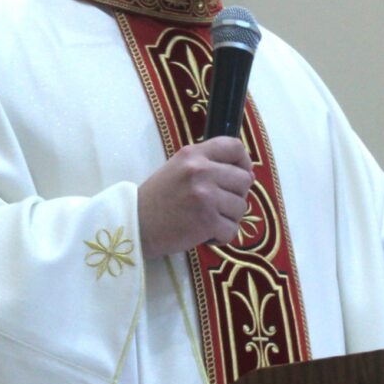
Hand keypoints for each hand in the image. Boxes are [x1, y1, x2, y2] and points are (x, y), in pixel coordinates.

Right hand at [136, 137, 253, 256]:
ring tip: (206, 219)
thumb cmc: (158, 198)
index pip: (235, 147)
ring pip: (241, 207)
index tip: (240, 174)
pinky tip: (204, 233)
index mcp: (194, 154)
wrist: (134, 224)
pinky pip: (232, 230)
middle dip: (235, 195)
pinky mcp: (207, 221)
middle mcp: (201, 170)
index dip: (244, 162)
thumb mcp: (179, 168)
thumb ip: (209, 165)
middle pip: (244, 180)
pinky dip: (221, 236)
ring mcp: (205, 196)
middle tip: (216, 204)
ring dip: (228, 217)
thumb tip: (248, 174)